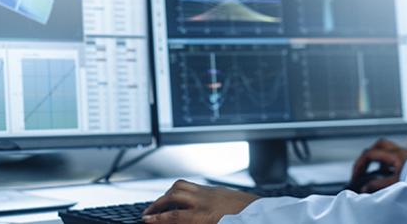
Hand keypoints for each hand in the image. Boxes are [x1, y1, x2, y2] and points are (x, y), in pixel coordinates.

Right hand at [142, 180, 258, 222]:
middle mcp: (205, 200)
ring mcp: (209, 192)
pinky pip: (191, 185)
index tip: (146, 221)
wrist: (261, 215)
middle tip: (147, 213)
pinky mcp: (214, 189)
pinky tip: (177, 196)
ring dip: (165, 194)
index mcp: (206, 215)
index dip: (158, 219)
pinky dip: (179, 189)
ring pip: (181, 186)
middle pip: (173, 196)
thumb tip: (177, 222)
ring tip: (158, 203)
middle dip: (156, 205)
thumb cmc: (240, 222)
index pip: (175, 216)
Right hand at [350, 138, 406, 192]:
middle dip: (367, 156)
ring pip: (386, 148)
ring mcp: (406, 154)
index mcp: (396, 155)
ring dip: (376, 157)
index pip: (370, 154)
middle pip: (378, 145)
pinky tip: (385, 172)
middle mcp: (401, 151)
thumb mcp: (397, 184)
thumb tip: (364, 187)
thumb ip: (378, 185)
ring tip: (371, 170)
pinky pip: (394, 156)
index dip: (359, 165)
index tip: (355, 176)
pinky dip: (386, 162)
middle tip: (361, 168)